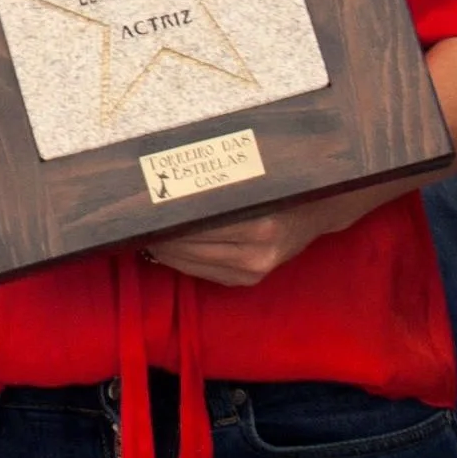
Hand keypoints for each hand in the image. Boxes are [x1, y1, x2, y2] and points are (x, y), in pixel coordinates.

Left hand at [139, 187, 384, 286]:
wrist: (316, 211)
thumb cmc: (278, 185)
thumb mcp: (253, 176)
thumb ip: (216, 182)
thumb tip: (165, 180)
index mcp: (260, 224)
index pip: (196, 225)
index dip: (167, 217)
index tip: (146, 205)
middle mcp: (258, 253)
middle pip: (190, 247)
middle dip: (161, 235)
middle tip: (140, 220)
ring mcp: (254, 271)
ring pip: (192, 264)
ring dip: (166, 250)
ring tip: (149, 234)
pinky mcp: (249, 281)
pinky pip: (203, 274)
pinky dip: (183, 262)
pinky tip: (170, 249)